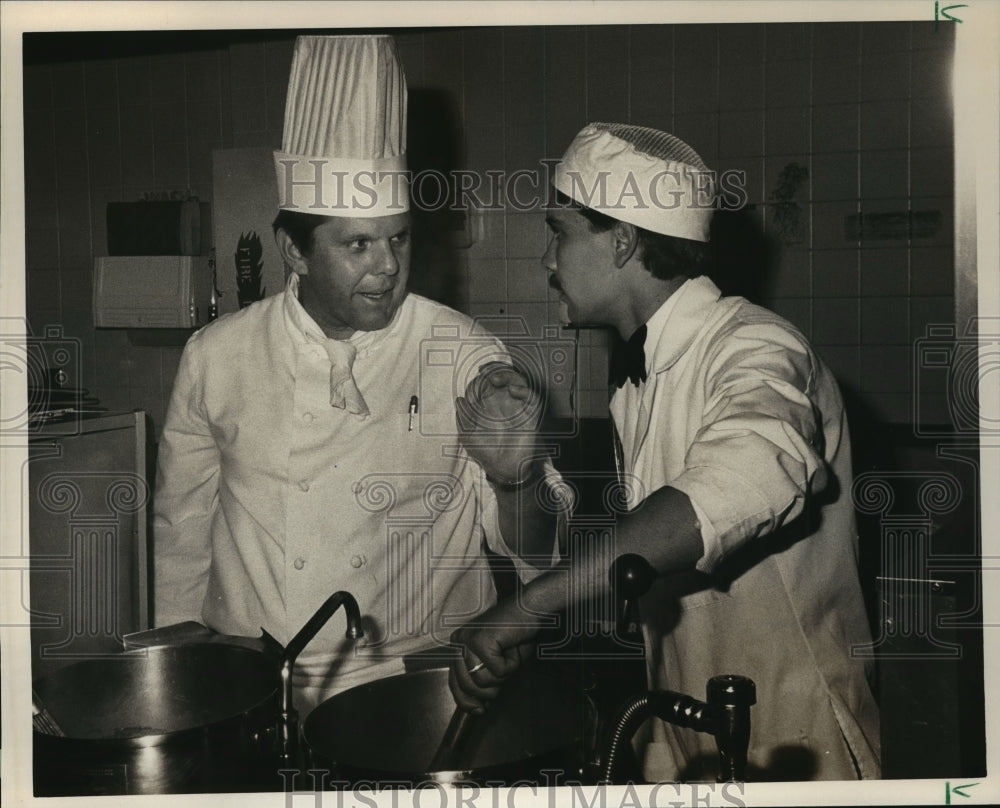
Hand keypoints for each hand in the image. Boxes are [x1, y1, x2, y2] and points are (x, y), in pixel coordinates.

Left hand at [447, 599, 543, 713]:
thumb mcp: (496, 662)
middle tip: (504, 674)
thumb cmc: (517, 634)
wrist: (530, 609)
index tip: (478, 710)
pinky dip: (510, 666)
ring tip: (509, 655)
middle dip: (488, 689)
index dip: (465, 700)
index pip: (454, 681)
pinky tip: (512, 649)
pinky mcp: (480, 641)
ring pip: (481, 680)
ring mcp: (468, 640)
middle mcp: (459, 641)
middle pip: (466, 684)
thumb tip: (477, 707)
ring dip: (502, 675)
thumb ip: (484, 680)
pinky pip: (497, 672)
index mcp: (459, 645)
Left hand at [455, 361, 542, 482]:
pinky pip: (532, 397)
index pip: (486, 383)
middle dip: (494, 369)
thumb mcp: (467, 435)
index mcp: (488, 405)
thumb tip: (460, 400)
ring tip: (494, 378)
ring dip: (507, 374)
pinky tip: (513, 390)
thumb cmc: (485, 452)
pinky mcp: (530, 415)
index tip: (474, 380)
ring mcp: (517, 407)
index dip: (480, 378)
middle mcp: (503, 403)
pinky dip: (524, 390)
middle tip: (484, 371)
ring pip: (517, 381)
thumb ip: (463, 417)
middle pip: (503, 376)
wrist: (502, 469)